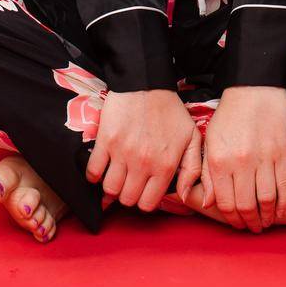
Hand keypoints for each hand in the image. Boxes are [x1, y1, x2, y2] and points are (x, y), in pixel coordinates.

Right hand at [86, 89, 202, 211]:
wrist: (146, 82)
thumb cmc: (170, 110)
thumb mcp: (191, 138)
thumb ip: (192, 169)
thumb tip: (184, 197)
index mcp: (165, 165)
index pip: (148, 204)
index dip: (144, 200)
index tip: (143, 191)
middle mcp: (143, 163)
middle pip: (127, 199)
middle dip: (128, 195)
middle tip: (129, 183)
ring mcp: (122, 153)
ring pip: (110, 189)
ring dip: (111, 186)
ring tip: (116, 176)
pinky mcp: (105, 141)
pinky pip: (93, 171)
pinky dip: (94, 174)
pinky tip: (102, 167)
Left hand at [198, 86, 285, 231]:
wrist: (254, 86)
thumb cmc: (229, 114)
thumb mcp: (210, 141)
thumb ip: (206, 173)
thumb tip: (208, 203)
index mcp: (218, 160)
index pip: (224, 203)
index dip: (231, 219)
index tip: (236, 224)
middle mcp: (240, 163)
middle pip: (246, 206)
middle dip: (249, 223)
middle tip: (252, 227)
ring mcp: (263, 159)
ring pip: (266, 201)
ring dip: (266, 218)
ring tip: (265, 222)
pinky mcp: (283, 154)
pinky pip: (285, 188)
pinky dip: (283, 205)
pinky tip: (280, 212)